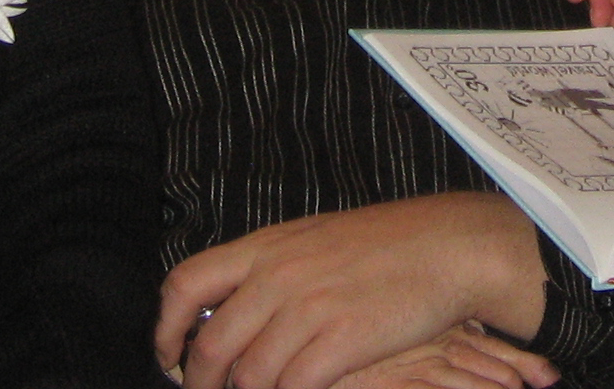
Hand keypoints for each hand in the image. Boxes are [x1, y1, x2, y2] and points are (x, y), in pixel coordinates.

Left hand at [158, 195, 548, 388]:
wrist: (447, 246)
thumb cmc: (384, 245)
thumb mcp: (313, 240)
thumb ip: (269, 269)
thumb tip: (231, 309)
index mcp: (267, 246)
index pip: (185, 282)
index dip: (166, 328)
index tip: (170, 356)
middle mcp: (279, 276)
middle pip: (211, 345)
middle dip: (201, 384)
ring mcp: (309, 309)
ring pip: (248, 376)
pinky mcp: (341, 341)